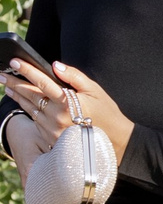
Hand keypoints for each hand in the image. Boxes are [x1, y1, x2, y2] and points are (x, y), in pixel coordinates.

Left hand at [1, 58, 132, 160]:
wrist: (111, 141)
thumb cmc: (106, 113)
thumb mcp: (95, 91)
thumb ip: (74, 76)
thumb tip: (55, 65)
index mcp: (68, 102)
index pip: (42, 82)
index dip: (28, 71)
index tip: (15, 62)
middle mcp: (56, 115)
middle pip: (30, 95)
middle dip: (14, 82)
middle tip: (2, 74)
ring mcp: (51, 127)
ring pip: (29, 107)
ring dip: (16, 96)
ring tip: (7, 86)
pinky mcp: (48, 136)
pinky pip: (34, 119)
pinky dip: (26, 108)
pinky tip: (21, 101)